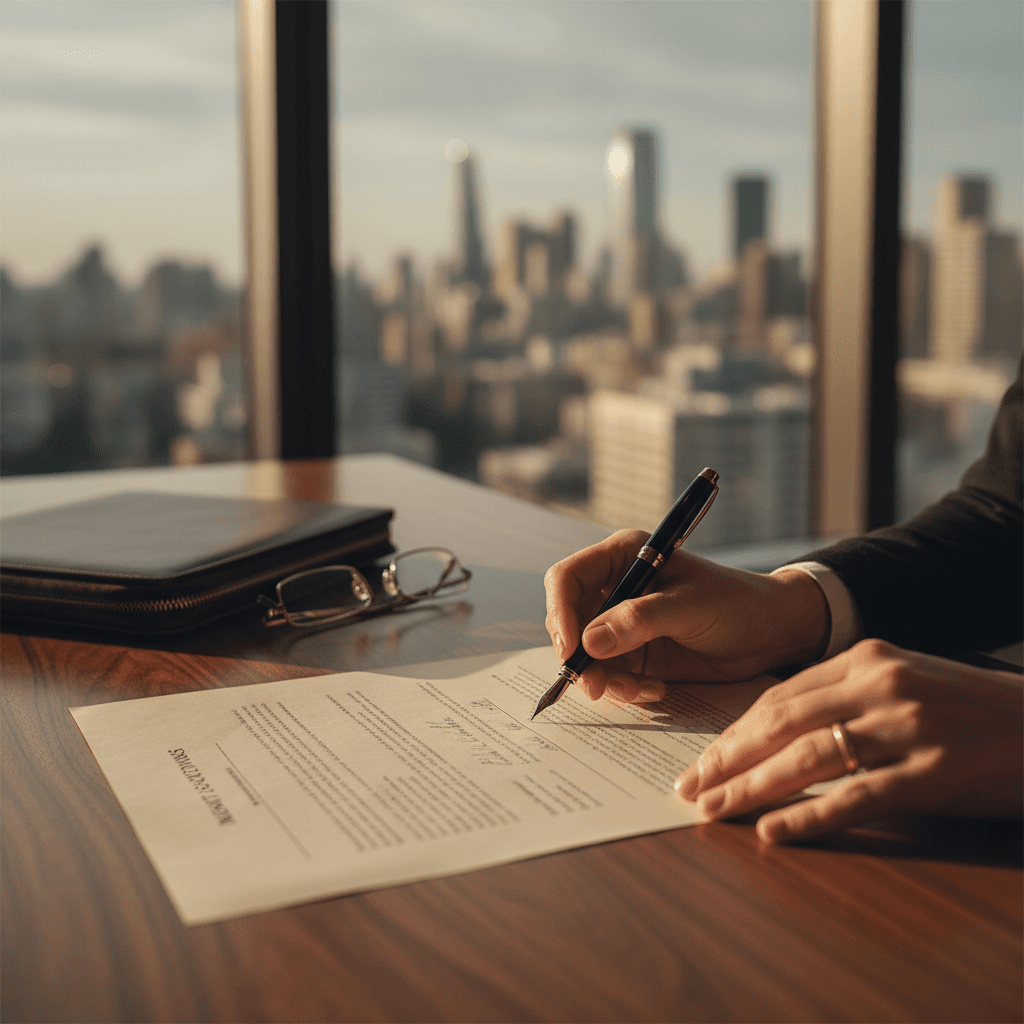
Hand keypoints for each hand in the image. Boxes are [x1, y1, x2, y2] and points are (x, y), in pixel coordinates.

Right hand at [543, 529, 829, 702]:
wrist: (771, 633)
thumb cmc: (737, 603)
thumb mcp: (691, 606)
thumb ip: (641, 620)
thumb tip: (589, 642)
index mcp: (622, 557)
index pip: (567, 580)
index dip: (560, 613)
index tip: (572, 651)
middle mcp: (615, 588)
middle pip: (568, 622)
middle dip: (580, 657)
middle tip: (598, 687)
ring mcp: (621, 624)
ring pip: (585, 656)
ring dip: (605, 679)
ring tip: (643, 690)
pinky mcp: (632, 654)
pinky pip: (608, 676)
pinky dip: (624, 689)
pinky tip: (656, 690)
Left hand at [675, 639, 1023, 841]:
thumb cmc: (969, 707)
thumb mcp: (904, 680)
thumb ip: (844, 694)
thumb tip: (775, 730)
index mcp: (867, 657)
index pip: (780, 697)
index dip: (734, 731)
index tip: (703, 759)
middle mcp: (881, 685)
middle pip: (783, 724)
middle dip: (728, 759)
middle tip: (690, 787)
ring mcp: (908, 727)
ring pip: (809, 757)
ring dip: (753, 787)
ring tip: (714, 811)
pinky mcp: (935, 772)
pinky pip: (858, 797)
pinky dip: (811, 815)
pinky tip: (775, 831)